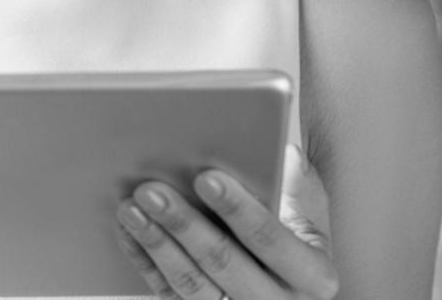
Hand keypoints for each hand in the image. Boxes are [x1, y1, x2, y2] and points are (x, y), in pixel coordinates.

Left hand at [115, 145, 337, 299]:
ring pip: (192, 284)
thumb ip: (299, 187)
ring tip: (130, 208)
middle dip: (184, 224)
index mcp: (313, 275)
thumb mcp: (310, 215)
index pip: (271, 240)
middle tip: (150, 190)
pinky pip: (169, 295)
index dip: (238, 209)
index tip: (206, 178)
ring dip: (157, 243)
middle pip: (224, 263)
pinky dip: (146, 261)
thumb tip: (287, 155)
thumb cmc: (294, 238)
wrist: (284, 287)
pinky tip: (128, 232)